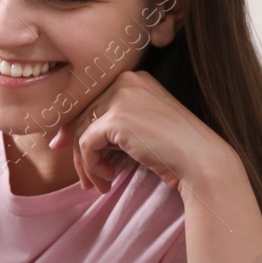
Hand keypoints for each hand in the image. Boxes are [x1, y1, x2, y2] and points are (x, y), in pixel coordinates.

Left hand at [45, 69, 235, 194]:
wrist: (202, 162)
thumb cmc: (173, 152)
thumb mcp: (136, 131)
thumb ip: (105, 127)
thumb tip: (59, 140)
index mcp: (134, 79)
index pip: (91, 103)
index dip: (76, 130)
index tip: (68, 152)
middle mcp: (126, 80)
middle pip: (83, 116)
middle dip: (80, 152)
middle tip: (85, 180)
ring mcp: (121, 96)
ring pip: (82, 131)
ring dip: (87, 164)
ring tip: (101, 184)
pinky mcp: (116, 118)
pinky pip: (87, 144)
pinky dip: (92, 166)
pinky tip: (108, 179)